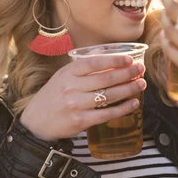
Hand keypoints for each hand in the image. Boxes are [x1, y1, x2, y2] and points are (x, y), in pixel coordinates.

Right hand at [19, 55, 145, 140]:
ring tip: (141, 84)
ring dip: (129, 89)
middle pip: (105, 79)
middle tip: (141, 70)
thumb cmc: (53, 96)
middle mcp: (71, 87)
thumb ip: (82, 67)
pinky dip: (123, 109)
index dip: (114, 60)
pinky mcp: (80, 120)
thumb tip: (106, 55)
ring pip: (109, 95)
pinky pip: (107, 114)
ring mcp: (76, 104)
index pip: (94, 62)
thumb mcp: (62, 76)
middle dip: (127, 73)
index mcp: (68, 72)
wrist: (36, 122)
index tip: (130, 59)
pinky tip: (133, 103)